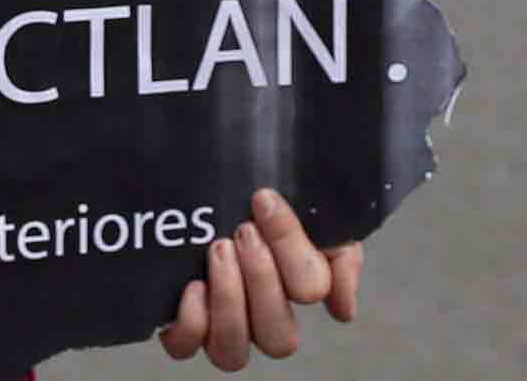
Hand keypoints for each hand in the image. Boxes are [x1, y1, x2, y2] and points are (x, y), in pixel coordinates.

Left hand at [156, 191, 359, 368]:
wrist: (212, 174)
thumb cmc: (261, 199)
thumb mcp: (314, 212)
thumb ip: (342, 257)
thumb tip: (343, 311)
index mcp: (296, 290)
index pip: (309, 292)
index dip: (291, 250)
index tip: (264, 202)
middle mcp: (261, 317)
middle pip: (279, 339)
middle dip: (262, 279)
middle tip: (243, 231)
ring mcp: (221, 326)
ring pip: (233, 353)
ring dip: (230, 301)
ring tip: (219, 250)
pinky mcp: (182, 324)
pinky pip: (185, 347)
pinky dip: (192, 321)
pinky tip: (194, 285)